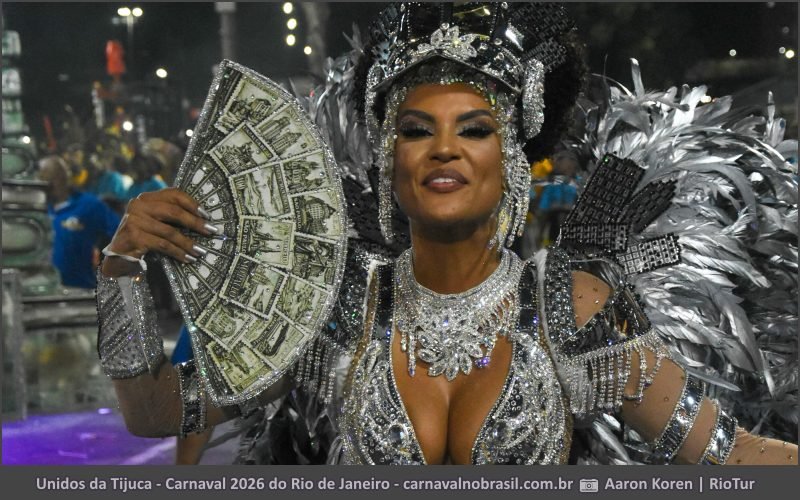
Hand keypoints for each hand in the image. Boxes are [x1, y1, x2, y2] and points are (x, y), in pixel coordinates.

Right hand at [101, 188, 218, 276]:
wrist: (116, 259)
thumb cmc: (141, 240)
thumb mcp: (155, 223)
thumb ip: (170, 217)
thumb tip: (203, 219)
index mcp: (145, 198)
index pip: (173, 194)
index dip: (192, 203)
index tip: (207, 215)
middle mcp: (138, 206)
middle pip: (174, 211)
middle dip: (195, 223)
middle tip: (212, 231)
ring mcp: (134, 221)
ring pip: (170, 232)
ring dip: (189, 243)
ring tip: (201, 251)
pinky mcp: (134, 237)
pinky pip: (163, 245)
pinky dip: (178, 253)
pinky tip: (188, 259)